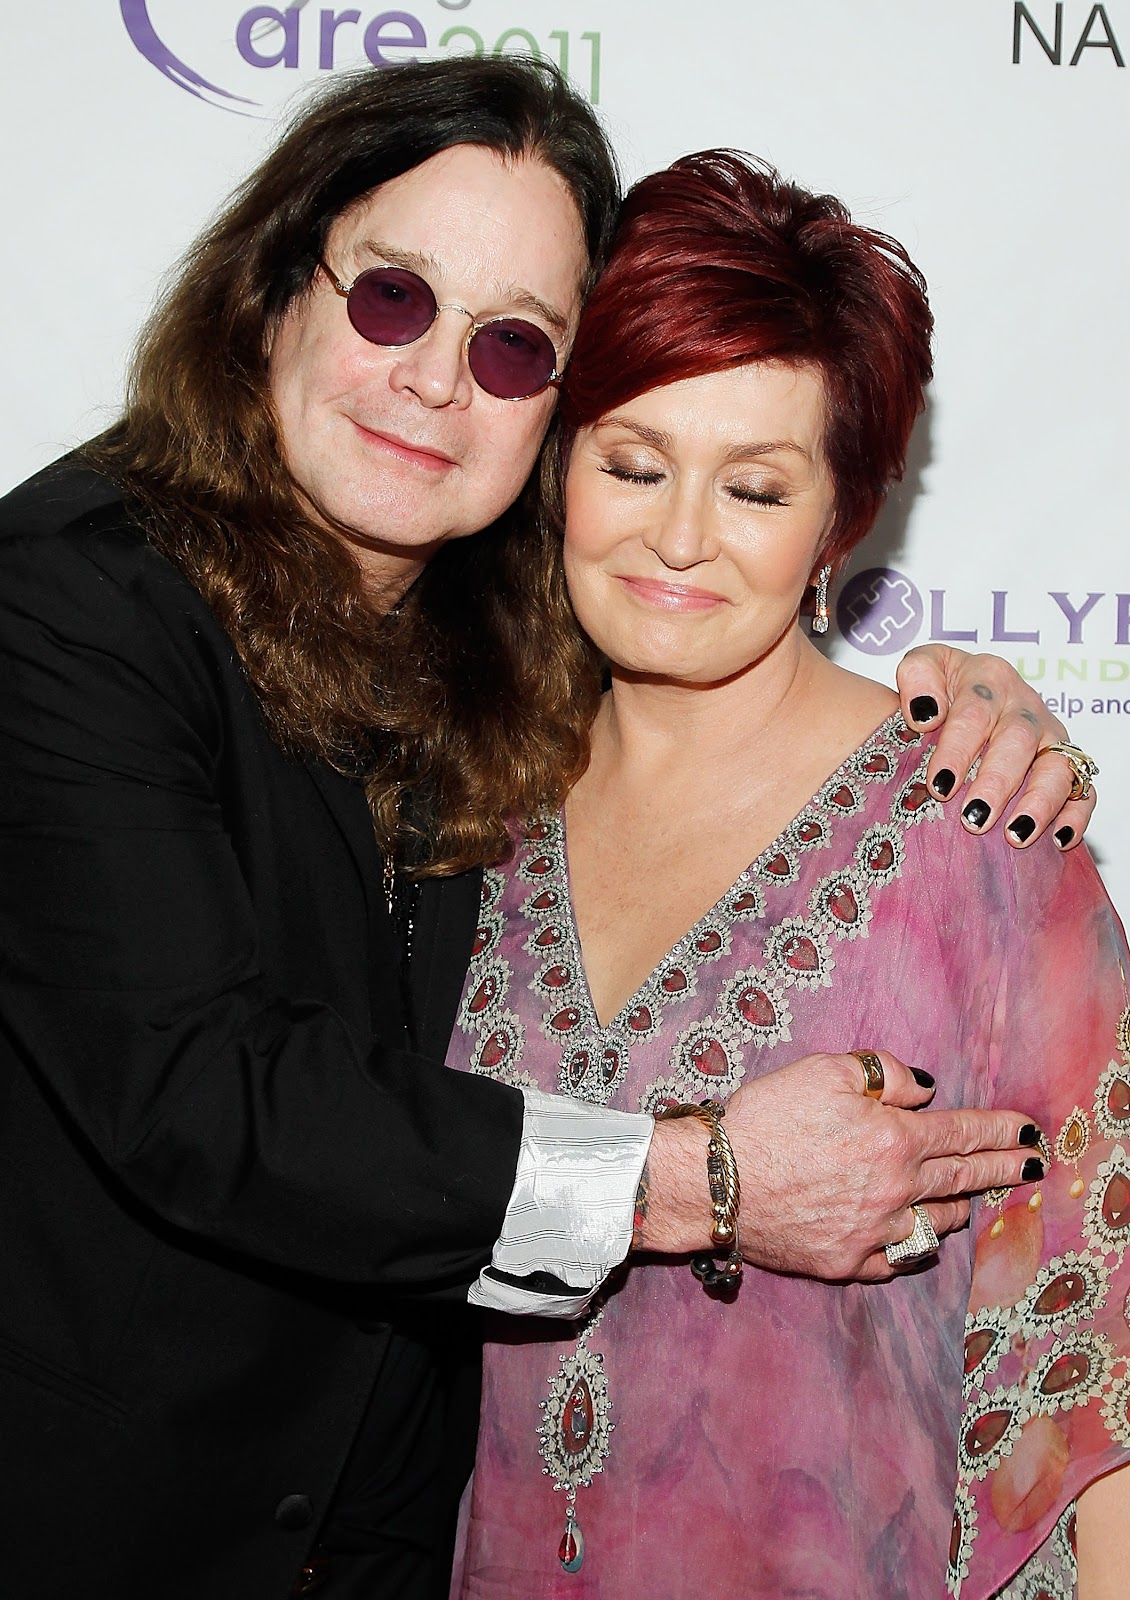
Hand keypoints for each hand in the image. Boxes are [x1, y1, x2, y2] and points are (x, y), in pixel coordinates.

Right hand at [641, 1050, 1041, 1281]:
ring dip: (959, 1209)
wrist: (715, 1181)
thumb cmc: (766, 1118)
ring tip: (971, 1200)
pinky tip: (919, 1239)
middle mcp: (895, 1190)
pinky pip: (897, 1259)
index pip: (963, 1133)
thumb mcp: (825, 1071)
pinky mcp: (846, 1262)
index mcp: (895, 1139)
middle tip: (1031, 1166)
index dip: (1000, 1130)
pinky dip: (913, 1247)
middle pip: (962, 1180)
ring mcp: (873, 1233)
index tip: (1028, 1130)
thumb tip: (925, 1092)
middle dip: (1003, 1169)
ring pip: (935, 1225)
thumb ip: (885, 1075)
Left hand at [895, 643, 1094, 849]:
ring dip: (1038, 803)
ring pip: (1057, 766)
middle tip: (974, 817)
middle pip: (1017, 741)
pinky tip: (1058, 840)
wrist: (968, 697)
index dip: (957, 750)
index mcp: (989, 678)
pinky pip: (1083, 789)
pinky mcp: (1068, 763)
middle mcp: (1025, 706)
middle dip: (996, 782)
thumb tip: (925, 713)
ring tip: (1014, 835)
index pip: (974, 713)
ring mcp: (1050, 736)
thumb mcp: (924, 666)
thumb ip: (917, 675)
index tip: (939, 785)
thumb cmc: (943, 688)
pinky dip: (1076, 815)